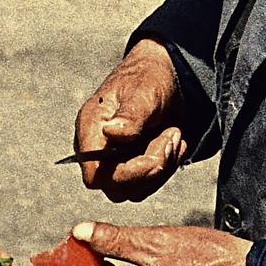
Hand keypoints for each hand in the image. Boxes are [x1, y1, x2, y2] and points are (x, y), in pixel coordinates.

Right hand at [75, 38, 188, 201]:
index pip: (94, 173)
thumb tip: (111, 134)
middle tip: (171, 137)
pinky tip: (173, 140)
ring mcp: (113, 159)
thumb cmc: (148, 78)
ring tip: (174, 134)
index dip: (123, 175)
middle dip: (149, 170)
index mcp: (90, 128)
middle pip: (116, 187)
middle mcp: (97, 148)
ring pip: (134, 190)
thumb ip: (130, 116)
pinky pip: (147, 184)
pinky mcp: (130, 164)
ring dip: (162, 167)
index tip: (153, 159)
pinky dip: (166, 167)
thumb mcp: (143, 93)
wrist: (165, 74)